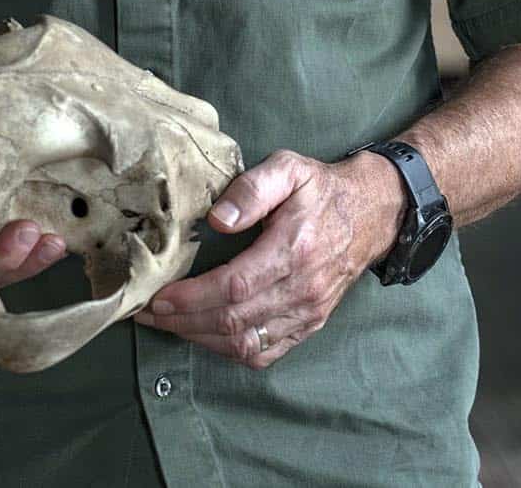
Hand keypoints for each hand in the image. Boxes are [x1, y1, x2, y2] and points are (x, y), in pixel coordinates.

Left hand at [132, 148, 405, 368]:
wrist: (372, 213)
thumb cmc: (321, 188)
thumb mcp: (288, 168)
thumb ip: (252, 189)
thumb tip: (216, 219)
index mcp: (294, 249)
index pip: (234, 287)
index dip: (192, 298)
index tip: (158, 297)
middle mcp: (302, 289)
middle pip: (233, 321)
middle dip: (184, 321)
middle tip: (148, 313)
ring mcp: (308, 312)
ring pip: (246, 344)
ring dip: (200, 339)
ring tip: (167, 324)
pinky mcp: (310, 324)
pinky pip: (265, 353)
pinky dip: (229, 351)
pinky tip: (204, 335)